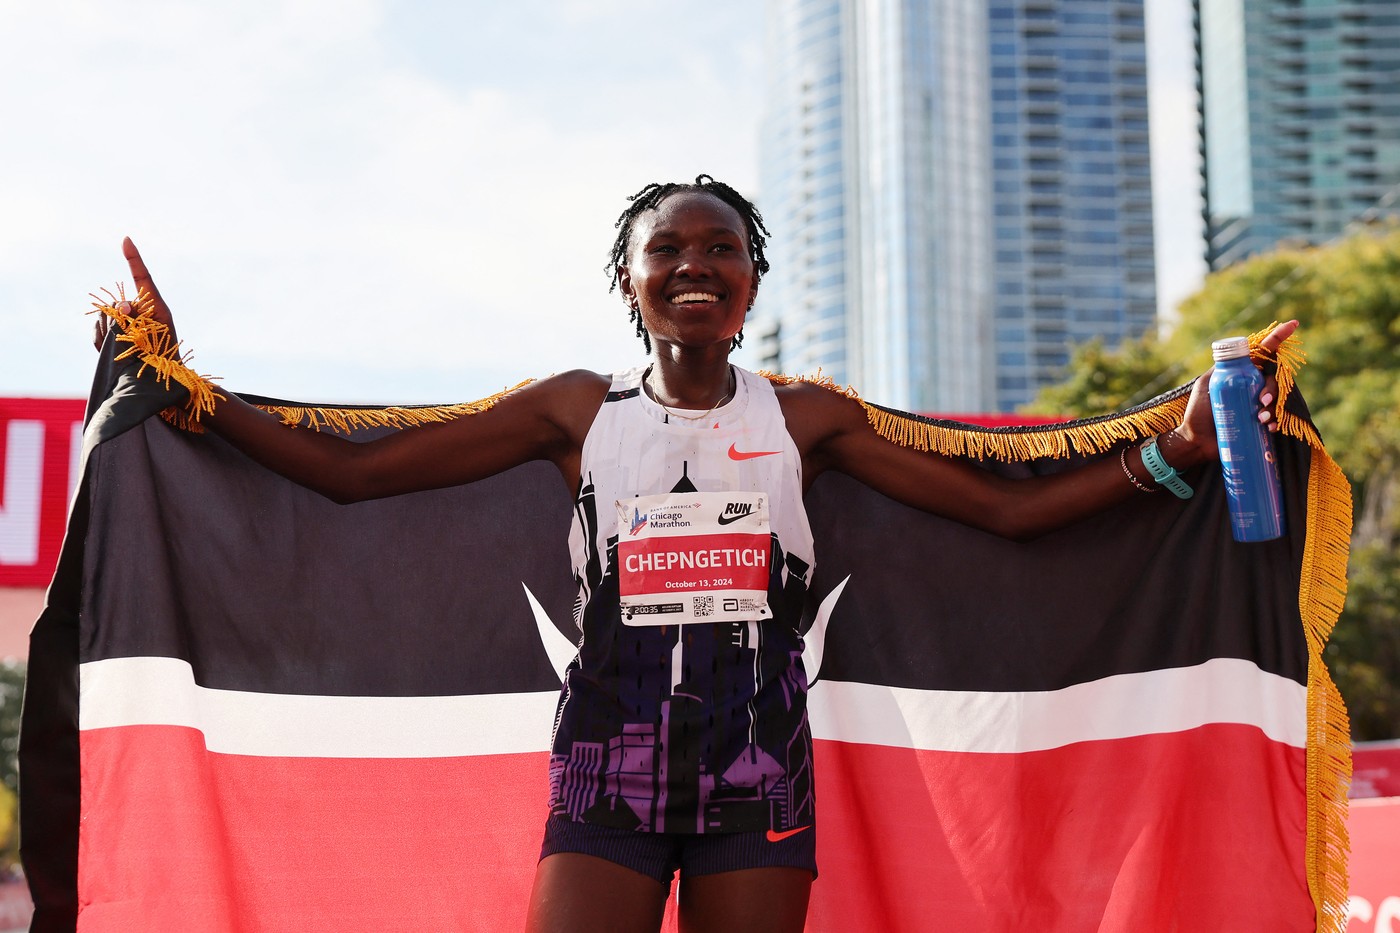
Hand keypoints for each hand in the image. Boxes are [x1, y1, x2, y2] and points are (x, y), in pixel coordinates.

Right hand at [92, 238, 177, 349]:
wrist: (161, 376)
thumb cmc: (165, 352)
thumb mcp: (157, 331)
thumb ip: (138, 315)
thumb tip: (120, 305)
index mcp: (153, 304)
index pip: (141, 276)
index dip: (134, 258)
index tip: (126, 239)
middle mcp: (136, 309)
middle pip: (115, 301)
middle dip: (117, 316)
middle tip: (131, 333)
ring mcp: (122, 321)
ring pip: (104, 316)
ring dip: (110, 331)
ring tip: (126, 348)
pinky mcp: (111, 334)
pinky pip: (97, 330)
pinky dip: (102, 340)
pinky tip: (113, 351)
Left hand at [1168, 320, 1299, 464]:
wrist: (1196, 441)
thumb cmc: (1198, 411)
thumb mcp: (1206, 384)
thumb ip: (1220, 368)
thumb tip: (1235, 353)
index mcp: (1242, 372)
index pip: (1263, 352)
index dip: (1278, 337)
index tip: (1293, 324)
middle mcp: (1253, 385)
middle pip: (1273, 378)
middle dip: (1273, 389)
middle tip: (1262, 402)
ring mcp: (1258, 403)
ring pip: (1277, 397)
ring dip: (1274, 407)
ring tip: (1261, 419)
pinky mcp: (1260, 421)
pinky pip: (1276, 418)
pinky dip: (1275, 422)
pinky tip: (1269, 428)